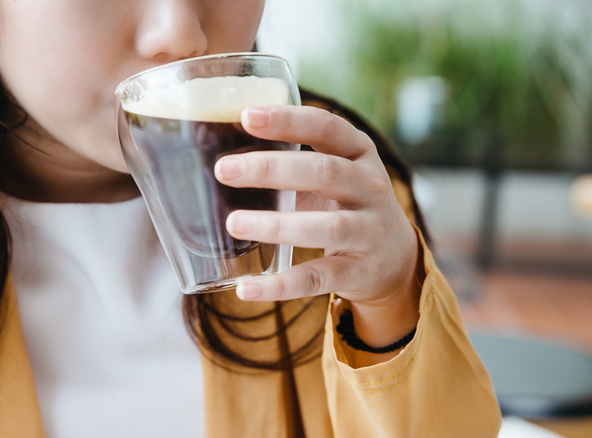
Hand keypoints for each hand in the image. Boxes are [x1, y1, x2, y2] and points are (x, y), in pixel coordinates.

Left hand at [215, 105, 420, 347]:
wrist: (395, 257)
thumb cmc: (346, 202)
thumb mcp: (332, 171)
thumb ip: (293, 157)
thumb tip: (219, 142)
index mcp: (359, 153)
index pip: (327, 127)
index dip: (289, 120)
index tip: (247, 116)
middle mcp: (370, 187)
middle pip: (324, 172)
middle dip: (272, 168)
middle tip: (223, 169)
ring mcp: (368, 230)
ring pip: (325, 226)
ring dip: (276, 225)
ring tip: (233, 223)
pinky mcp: (358, 271)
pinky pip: (317, 277)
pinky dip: (281, 285)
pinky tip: (246, 288)